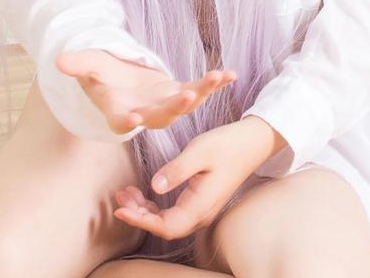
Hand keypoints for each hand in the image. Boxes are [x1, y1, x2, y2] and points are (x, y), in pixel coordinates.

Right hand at [56, 48, 237, 135]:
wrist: (118, 77)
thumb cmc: (100, 72)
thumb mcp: (88, 65)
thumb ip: (77, 64)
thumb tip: (58, 60)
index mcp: (119, 111)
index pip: (122, 121)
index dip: (128, 121)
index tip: (133, 118)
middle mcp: (144, 113)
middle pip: (161, 116)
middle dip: (175, 107)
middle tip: (187, 97)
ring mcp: (163, 105)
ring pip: (184, 104)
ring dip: (201, 93)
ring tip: (216, 78)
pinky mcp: (177, 93)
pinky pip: (198, 89)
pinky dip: (213, 83)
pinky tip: (231, 74)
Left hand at [112, 119, 262, 241]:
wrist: (252, 142)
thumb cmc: (227, 144)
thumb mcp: (199, 151)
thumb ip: (177, 170)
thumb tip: (154, 187)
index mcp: (200, 205)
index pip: (165, 226)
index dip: (140, 221)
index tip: (120, 210)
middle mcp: (200, 213)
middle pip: (164, 226)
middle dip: (138, 215)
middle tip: (118, 197)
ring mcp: (201, 208)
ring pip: (167, 220)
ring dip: (144, 209)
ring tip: (125, 193)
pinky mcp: (200, 200)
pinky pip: (173, 210)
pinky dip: (154, 203)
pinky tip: (142, 191)